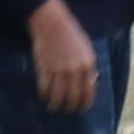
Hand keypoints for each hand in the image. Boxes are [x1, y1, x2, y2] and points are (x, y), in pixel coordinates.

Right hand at [28, 0, 101, 114]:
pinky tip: (44, 96)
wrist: (52, 23)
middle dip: (70, 107)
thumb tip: (90, 84)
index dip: (84, 104)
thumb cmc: (70, 35)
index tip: (81, 109)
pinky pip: (45, 88)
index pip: (88, 92)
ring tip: (53, 108)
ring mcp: (59, 69)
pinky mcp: (45, 68)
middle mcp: (74, 69)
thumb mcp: (85, 49)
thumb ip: (88, 67)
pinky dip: (44, 95)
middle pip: (73, 97)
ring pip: (58, 96)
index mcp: (87, 64)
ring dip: (56, 105)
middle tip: (67, 110)